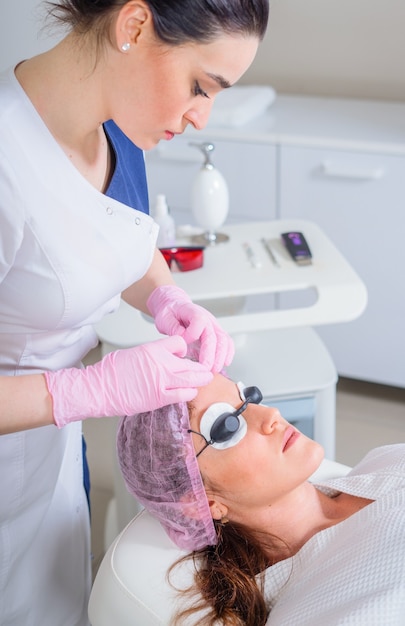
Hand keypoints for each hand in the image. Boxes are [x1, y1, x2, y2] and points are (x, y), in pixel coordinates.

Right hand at [45, 336, 212, 427]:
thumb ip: (151, 355)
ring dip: (201, 380)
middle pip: (191, 363)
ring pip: (192, 379)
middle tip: (206, 370)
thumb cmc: (111, 372)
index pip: (179, 343)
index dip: (184, 349)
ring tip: (206, 380)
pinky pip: (184, 394)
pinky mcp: (160, 397)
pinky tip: (191, 392)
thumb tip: (159, 358)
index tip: (185, 355)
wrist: (100, 389)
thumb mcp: (134, 353)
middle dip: (200, 367)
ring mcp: (162, 381)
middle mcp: (161, 363)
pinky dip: (190, 393)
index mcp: (152, 349)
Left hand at [147, 285, 233, 372]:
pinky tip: (224, 364)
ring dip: (221, 356)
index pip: (199, 322)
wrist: (175, 308)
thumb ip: (173, 327)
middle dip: (211, 354)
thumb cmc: (170, 313)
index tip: (183, 344)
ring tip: (214, 369)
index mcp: (194, 312)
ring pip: (224, 340)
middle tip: (205, 368)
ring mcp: (213, 327)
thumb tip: (183, 339)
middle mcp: (207, 319)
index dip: (191, 335)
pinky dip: (227, 354)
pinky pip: (227, 343)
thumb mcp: (164, 318)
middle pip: (215, 335)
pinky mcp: (215, 334)